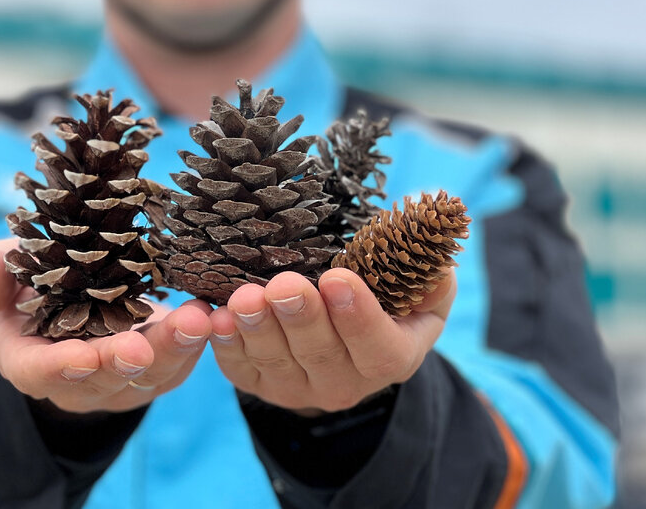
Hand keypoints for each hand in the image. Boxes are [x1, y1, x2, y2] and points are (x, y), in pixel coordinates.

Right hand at [0, 239, 212, 413]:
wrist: (73, 300)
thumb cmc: (31, 284)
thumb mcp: (4, 273)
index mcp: (29, 359)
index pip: (38, 372)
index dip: (58, 367)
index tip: (80, 358)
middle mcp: (77, 381)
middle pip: (101, 380)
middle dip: (122, 363)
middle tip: (142, 348)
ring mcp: (121, 380)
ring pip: (150, 375)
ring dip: (174, 349)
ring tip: (196, 319)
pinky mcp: (160, 369)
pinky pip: (181, 363)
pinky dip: (198, 341)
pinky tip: (213, 313)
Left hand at [209, 267, 455, 414]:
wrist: (343, 327)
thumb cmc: (388, 295)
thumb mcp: (422, 286)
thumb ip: (429, 275)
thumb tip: (430, 257)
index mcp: (394, 356)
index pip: (380, 348)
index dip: (359, 317)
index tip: (339, 279)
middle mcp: (346, 383)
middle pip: (321, 356)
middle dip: (301, 318)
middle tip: (285, 285)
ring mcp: (299, 387)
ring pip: (277, 362)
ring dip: (258, 328)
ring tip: (245, 297)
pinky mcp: (259, 383)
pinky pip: (239, 368)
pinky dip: (226, 343)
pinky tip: (214, 317)